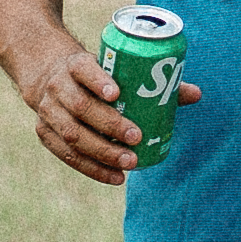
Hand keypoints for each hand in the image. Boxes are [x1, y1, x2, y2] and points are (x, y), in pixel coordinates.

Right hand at [12, 34, 179, 187]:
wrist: (50, 76)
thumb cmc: (97, 74)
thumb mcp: (115, 68)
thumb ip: (153, 80)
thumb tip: (196, 94)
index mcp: (75, 65)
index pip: (84, 70)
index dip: (98, 80)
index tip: (116, 93)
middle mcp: (57, 87)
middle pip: (80, 107)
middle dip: (109, 124)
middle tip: (136, 138)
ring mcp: (48, 111)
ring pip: (72, 134)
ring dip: (102, 152)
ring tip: (129, 163)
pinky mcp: (44, 133)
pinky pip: (66, 154)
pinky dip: (91, 168)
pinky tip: (114, 177)